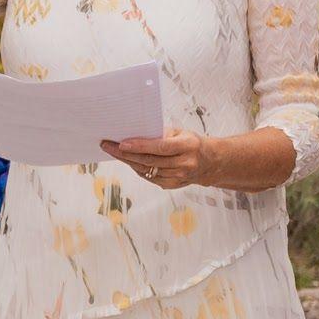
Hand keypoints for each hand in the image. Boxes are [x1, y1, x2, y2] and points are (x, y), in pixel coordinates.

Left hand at [104, 127, 270, 192]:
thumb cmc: (191, 143)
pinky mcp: (172, 185)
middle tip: (108, 146)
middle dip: (126, 153)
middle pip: (149, 160)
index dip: (140, 146)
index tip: (121, 143)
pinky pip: (149, 177)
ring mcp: (178, 177)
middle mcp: (184, 163)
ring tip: (113, 152)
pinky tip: (128, 161)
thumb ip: (161, 134)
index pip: (160, 147)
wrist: (209, 163)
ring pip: (147, 170)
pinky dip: (137, 168)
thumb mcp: (180, 133)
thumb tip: (136, 133)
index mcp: (187, 146)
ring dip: (128, 161)